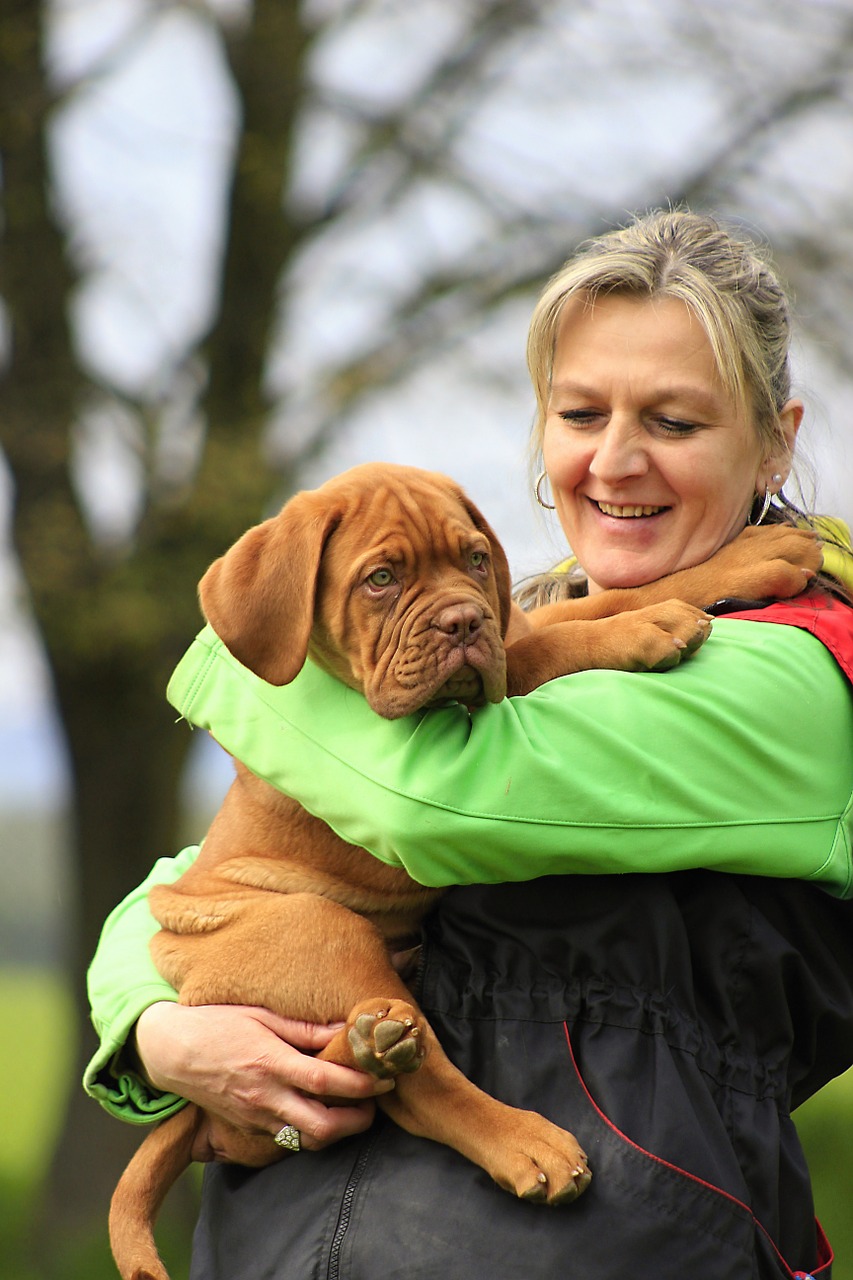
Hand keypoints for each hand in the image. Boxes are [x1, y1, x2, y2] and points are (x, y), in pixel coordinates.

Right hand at [134, 1002, 393, 1159]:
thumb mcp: (261, 1014)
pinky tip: (320, 1115)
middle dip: (357, 1121)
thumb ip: (304, 1028)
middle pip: (322, 1125)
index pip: (326, 1082)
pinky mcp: (246, 1129)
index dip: (361, 1085)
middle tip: (375, 1104)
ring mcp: (254, 1117)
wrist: (171, 1050)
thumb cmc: (217, 1023)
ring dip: (336, 1132)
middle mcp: (264, 1096)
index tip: (385, 1078)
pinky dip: (310, 1134)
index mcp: (270, 1063)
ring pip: (306, 1141)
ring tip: (354, 1112)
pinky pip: (286, 1140)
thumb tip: (344, 1029)